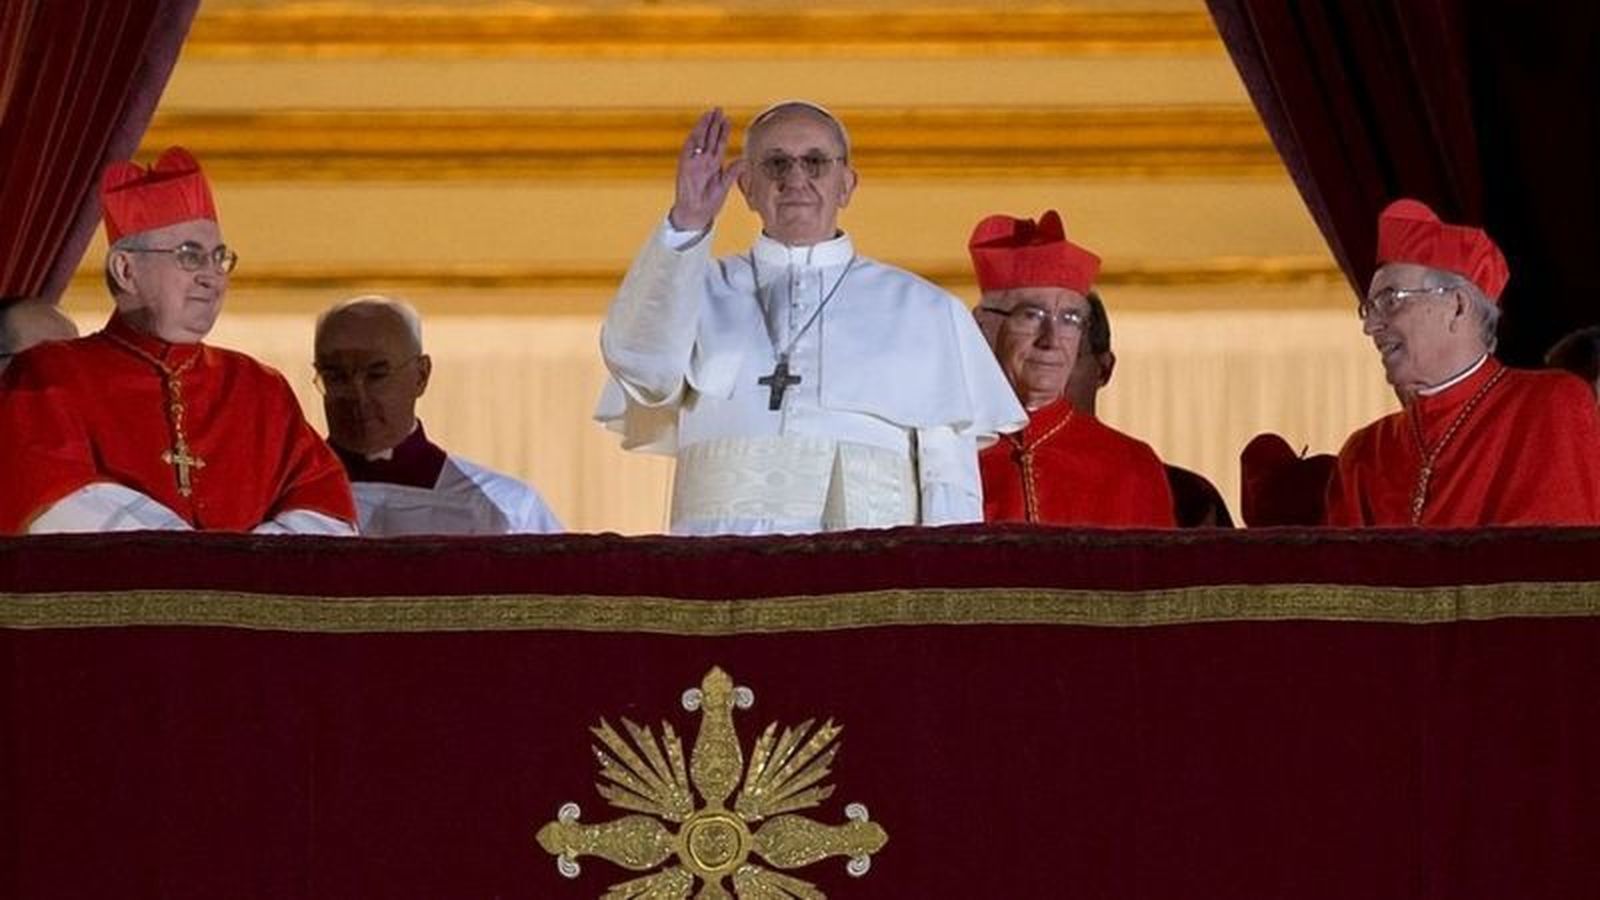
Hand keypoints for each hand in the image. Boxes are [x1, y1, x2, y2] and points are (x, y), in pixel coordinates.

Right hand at [668, 108, 745, 232]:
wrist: (695, 215)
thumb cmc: (708, 203)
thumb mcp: (724, 187)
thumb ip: (732, 173)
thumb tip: (743, 160)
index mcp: (714, 165)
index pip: (719, 144)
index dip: (723, 131)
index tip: (727, 119)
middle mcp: (703, 161)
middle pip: (709, 138)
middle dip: (713, 123)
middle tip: (718, 109)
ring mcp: (694, 163)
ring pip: (699, 141)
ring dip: (703, 128)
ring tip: (709, 114)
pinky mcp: (685, 167)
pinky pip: (688, 151)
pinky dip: (693, 141)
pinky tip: (698, 130)